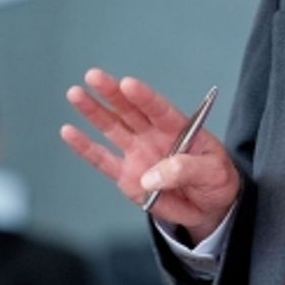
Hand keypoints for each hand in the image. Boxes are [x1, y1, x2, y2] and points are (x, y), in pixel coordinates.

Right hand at [60, 68, 239, 242]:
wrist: (208, 209)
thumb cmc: (215, 182)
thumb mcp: (213, 173)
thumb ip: (185, 170)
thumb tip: (151, 177)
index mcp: (178, 128)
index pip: (158, 108)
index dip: (143, 96)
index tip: (127, 84)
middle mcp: (154, 135)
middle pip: (129, 110)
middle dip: (111, 93)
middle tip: (94, 76)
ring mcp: (138, 153)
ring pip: (112, 128)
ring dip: (94, 111)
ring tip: (76, 93)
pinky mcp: (126, 176)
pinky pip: (102, 159)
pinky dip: (85, 147)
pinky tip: (69, 131)